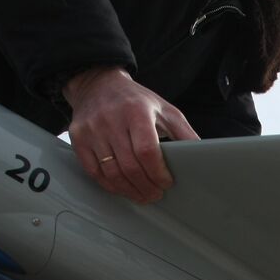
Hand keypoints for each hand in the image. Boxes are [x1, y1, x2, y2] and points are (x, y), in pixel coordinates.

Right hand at [64, 67, 199, 202]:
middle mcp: (111, 119)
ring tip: (142, 196)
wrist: (97, 83)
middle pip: (129, 166)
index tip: (166, 183)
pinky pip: (93, 171)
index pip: (147, 151)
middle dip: (146, 187)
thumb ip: (184, 132)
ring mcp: (92, 129)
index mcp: (136, 111)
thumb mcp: (164, 109)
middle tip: (156, 195)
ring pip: (111, 172)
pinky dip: (110, 185)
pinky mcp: (78, 137)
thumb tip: (201, 156)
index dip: (158, 173)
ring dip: (129, 190)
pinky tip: (122, 188)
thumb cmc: (136, 100)